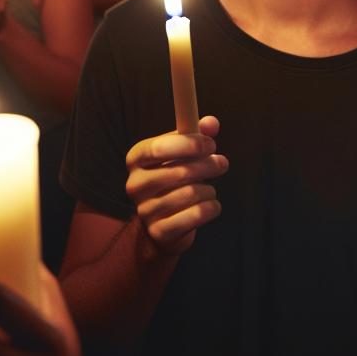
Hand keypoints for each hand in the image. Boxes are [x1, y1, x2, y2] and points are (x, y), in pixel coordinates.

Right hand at [125, 115, 227, 254]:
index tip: (211, 144)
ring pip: (190, 193)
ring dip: (209, 189)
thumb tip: (211, 123)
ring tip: (209, 188)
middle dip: (207, 166)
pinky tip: (211, 204)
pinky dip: (211, 208)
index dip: (188, 144)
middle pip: (178, 171)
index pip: (158, 148)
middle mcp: (135, 185)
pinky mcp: (159, 232)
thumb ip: (197, 133)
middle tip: (221, 163)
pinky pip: (195, 215)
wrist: (164, 221)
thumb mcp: (183, 151)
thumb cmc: (174, 176)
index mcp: (136, 158)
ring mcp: (144, 210)